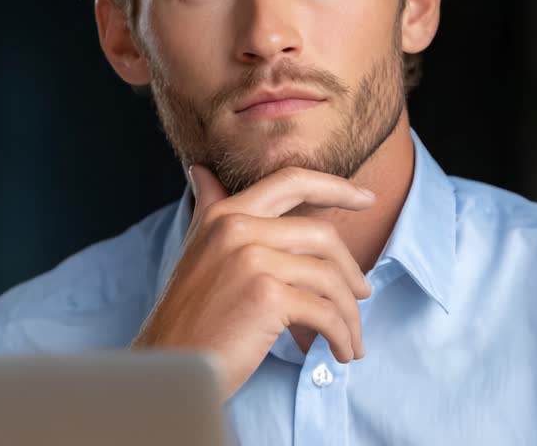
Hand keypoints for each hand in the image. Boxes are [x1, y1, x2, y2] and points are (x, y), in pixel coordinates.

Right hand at [131, 164, 374, 398]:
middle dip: (351, 269)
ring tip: (352, 338)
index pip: (291, 182)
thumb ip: (210, 208)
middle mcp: (236, 228)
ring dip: (350, 313)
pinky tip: (340, 351)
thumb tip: (202, 170)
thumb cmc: (189, 316)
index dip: (335, 186)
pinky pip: (325, 312)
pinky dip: (341, 335)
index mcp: (224, 214)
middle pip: (322, 235)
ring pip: (329, 277)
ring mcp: (252, 259)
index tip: (366, 197)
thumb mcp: (197, 250)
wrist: (170, 365)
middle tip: (362, 294)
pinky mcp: (266, 296)